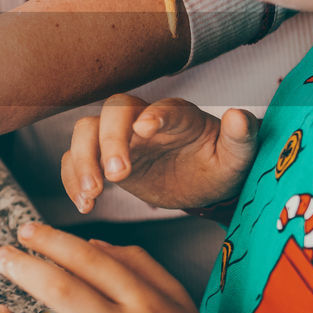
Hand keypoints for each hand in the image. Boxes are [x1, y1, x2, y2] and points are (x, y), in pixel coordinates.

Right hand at [63, 94, 258, 213]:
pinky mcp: (104, 161)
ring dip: (82, 160)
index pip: (161, 107)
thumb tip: (239, 116)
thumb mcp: (238, 156)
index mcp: (177, 115)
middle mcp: (142, 120)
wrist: (203, 182)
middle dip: (110, 142)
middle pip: (112, 114)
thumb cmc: (219, 163)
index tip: (146, 130)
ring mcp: (120, 140)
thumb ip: (240, 136)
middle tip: (116, 177)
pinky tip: (84, 204)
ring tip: (91, 195)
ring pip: (86, 132)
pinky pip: (75, 160)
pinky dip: (72, 179)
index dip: (153, 115)